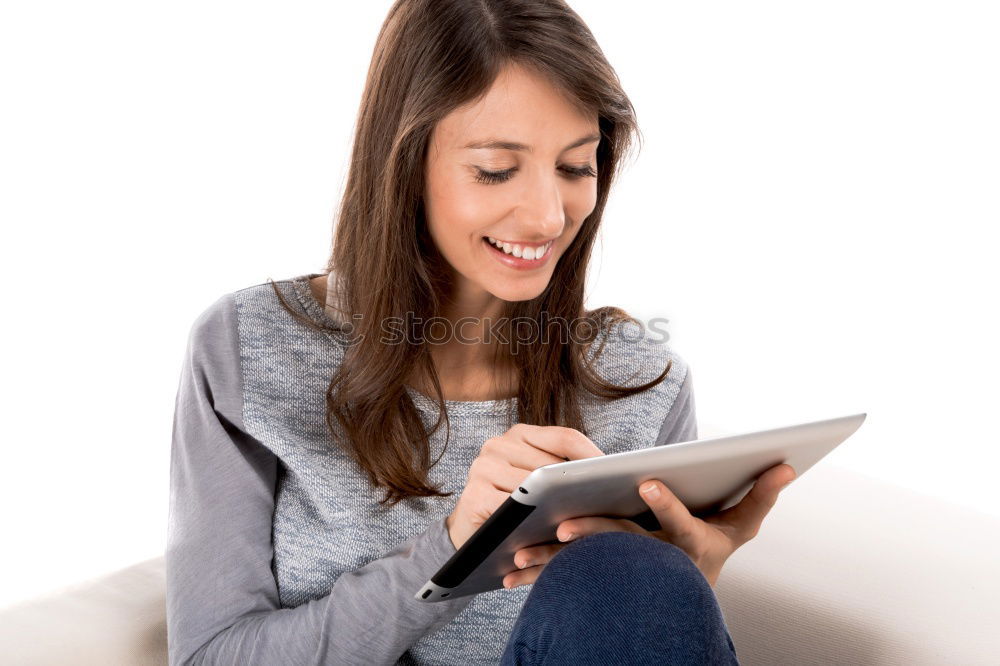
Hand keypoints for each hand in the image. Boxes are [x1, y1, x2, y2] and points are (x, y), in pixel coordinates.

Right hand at [446, 424, 605, 550]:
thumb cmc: (513, 508)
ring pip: (534, 488)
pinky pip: (514, 510)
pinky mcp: (474, 496)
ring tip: (582, 522)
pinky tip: (551, 535)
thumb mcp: (536, 483)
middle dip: (578, 486)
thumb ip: (559, 473)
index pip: (565, 438)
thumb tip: (608, 475)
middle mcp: (498, 444)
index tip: (617, 476)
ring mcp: (482, 468)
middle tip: (606, 505)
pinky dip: (533, 523)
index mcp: (519, 434)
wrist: (469, 536)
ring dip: (558, 507)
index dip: (593, 457)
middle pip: (551, 465)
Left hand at [502, 462, 796, 588]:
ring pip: (588, 568)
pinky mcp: (606, 582)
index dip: (667, 506)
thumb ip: (763, 494)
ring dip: (554, 564)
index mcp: (693, 543)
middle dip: (593, 536)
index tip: (647, 483)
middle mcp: (660, 562)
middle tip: (562, 528)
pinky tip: (512, 571)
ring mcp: (632, 575)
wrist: (685, 594)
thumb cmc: (715, 546)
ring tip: (523, 552)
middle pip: (624, 547)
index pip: (682, 524)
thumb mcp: (742, 525)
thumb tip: (788, 461)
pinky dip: (541, 575)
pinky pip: (569, 580)